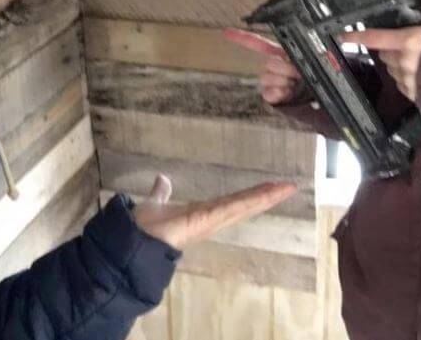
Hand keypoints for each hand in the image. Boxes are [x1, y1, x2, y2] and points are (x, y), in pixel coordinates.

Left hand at [132, 174, 296, 249]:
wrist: (131, 241)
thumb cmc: (143, 226)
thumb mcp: (156, 202)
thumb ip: (161, 192)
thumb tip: (162, 179)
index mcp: (202, 213)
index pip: (233, 202)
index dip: (251, 196)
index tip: (269, 187)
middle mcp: (212, 218)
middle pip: (245, 204)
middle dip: (266, 196)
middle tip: (289, 186)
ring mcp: (213, 219)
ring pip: (244, 205)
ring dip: (266, 196)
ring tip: (288, 186)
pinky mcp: (210, 218)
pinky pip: (235, 206)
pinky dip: (253, 199)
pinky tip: (269, 192)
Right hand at [222, 27, 302, 104]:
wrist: (311, 95)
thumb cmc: (309, 75)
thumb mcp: (307, 61)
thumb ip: (297, 56)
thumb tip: (287, 58)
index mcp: (279, 54)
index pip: (258, 43)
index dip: (241, 37)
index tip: (226, 32)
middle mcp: (271, 67)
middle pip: (268, 63)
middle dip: (285, 68)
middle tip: (298, 72)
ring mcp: (269, 81)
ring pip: (267, 78)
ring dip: (283, 81)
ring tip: (295, 83)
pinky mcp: (269, 95)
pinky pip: (267, 93)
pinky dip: (278, 93)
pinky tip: (286, 91)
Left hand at [340, 23, 420, 101]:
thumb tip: (414, 10)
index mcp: (410, 41)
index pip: (374, 38)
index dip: (355, 37)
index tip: (342, 36)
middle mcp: (405, 61)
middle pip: (384, 55)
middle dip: (391, 50)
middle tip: (408, 47)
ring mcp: (409, 80)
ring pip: (392, 70)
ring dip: (399, 66)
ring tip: (419, 62)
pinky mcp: (415, 94)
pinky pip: (401, 85)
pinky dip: (407, 80)